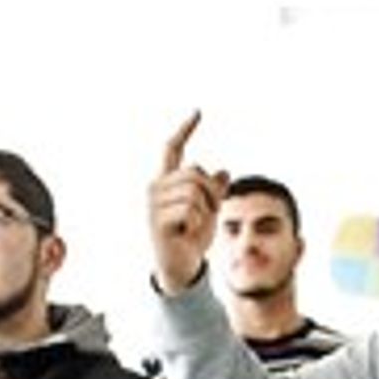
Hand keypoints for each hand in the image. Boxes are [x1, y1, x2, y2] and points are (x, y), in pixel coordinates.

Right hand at [148, 111, 230, 293]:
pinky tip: (187, 232)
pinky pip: (190, 208)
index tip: (198, 112)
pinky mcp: (158, 220)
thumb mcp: (210, 211)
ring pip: (195, 190)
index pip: (172, 148)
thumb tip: (224, 171)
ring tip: (196, 224)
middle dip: (211, 192)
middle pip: (195, 171)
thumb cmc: (192, 238)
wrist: (181, 267)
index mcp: (166, 181)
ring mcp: (154, 203)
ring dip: (205, 209)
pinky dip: (198, 221)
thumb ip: (215, 191)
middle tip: (209, 212)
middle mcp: (156, 187)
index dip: (185, 129)